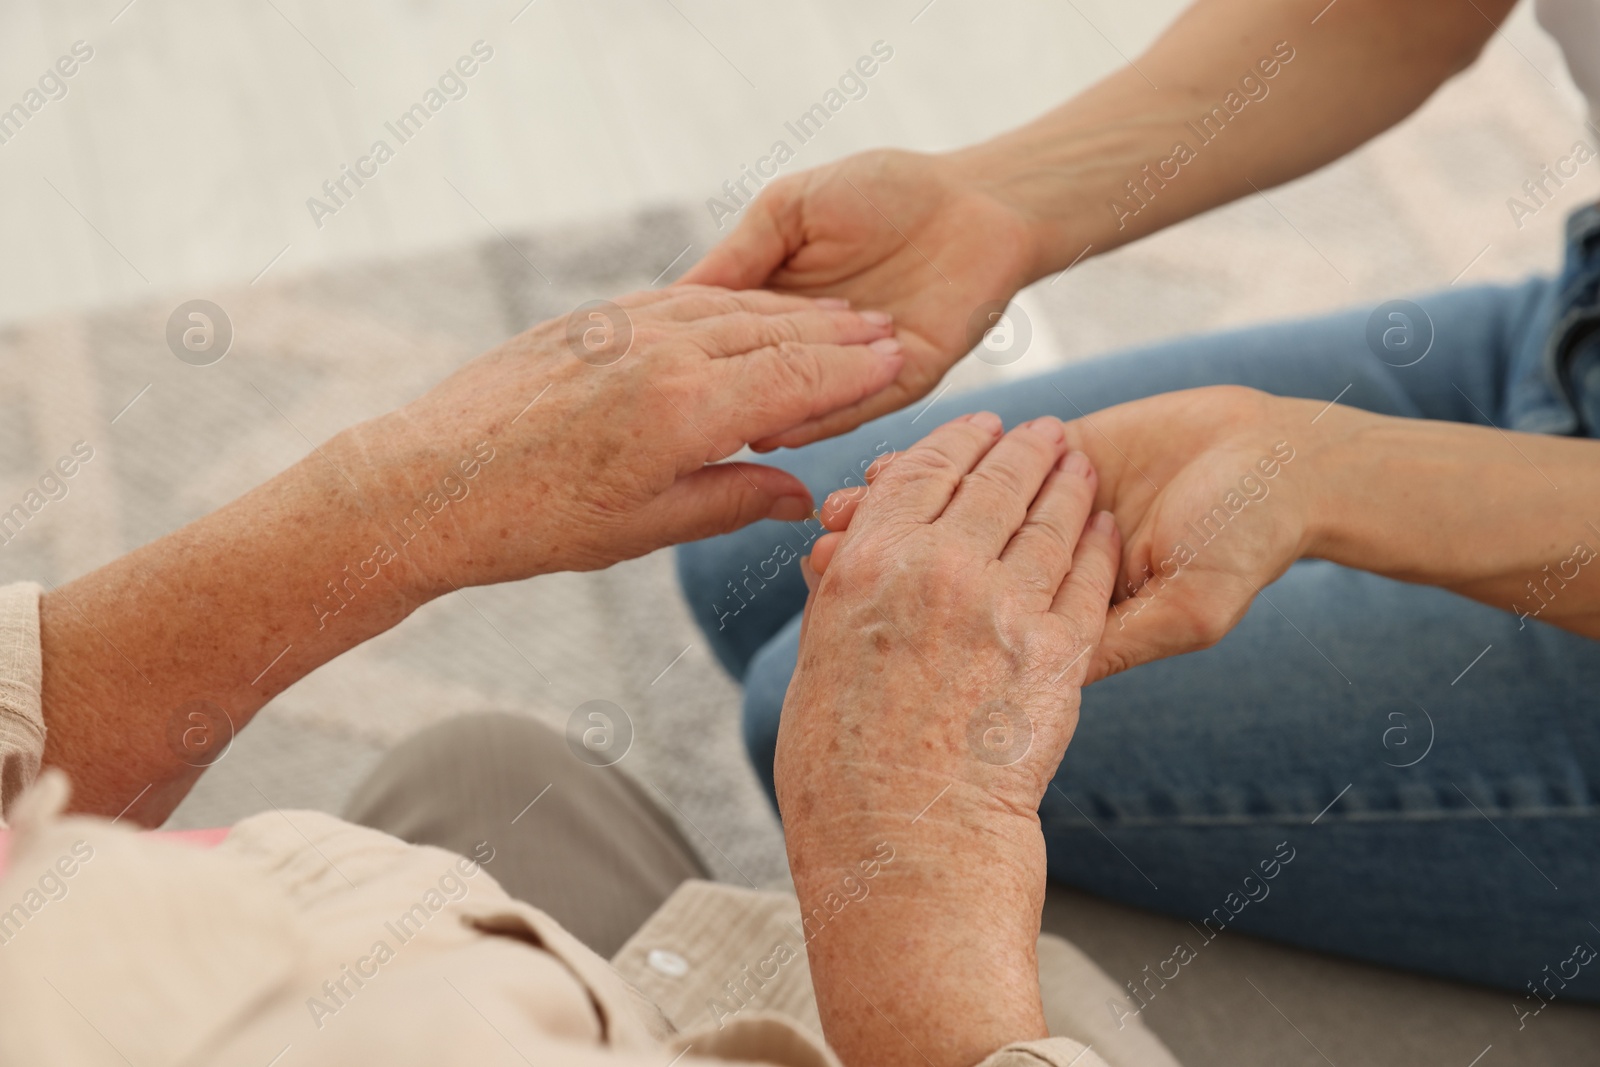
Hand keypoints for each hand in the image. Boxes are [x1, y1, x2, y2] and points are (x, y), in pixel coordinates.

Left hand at [343, 286, 904, 591]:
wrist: (428, 480)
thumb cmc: (532, 521)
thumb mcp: (642, 528)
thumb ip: (729, 501)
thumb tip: (797, 495)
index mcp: (682, 412)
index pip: (795, 381)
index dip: (854, 372)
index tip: (900, 359)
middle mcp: (661, 354)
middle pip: (775, 334)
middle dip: (839, 334)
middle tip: (890, 331)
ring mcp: (625, 327)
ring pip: (732, 309)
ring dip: (792, 312)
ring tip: (838, 317)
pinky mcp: (594, 320)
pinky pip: (683, 300)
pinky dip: (733, 303)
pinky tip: (753, 309)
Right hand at [680, 149, 1040, 448]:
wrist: (974, 199)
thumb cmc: (884, 191)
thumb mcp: (787, 210)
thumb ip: (739, 255)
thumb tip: (676, 297)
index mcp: (781, 308)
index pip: (724, 342)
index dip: (685, 357)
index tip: (634, 381)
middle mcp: (813, 349)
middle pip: (755, 382)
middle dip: (712, 401)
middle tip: (661, 427)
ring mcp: (857, 370)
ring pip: (801, 404)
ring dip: (760, 417)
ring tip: (713, 436)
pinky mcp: (903, 380)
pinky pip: (855, 406)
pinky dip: (818, 417)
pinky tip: (779, 428)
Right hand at [776, 413, 1119, 1066]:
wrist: (903, 843)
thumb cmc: (841, 768)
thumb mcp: (820, 662)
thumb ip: (842, 598)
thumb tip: (842, 559)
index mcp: (869, 564)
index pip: (920, 473)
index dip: (955, 440)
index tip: (979, 423)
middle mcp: (938, 569)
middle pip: (994, 482)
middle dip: (1023, 447)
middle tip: (1043, 429)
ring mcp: (1004, 607)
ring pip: (1048, 520)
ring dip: (1068, 483)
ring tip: (1080, 462)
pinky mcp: (1059, 652)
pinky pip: (1085, 579)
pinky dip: (1096, 545)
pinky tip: (1103, 527)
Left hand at [809, 388, 1319, 683]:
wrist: (1279, 467)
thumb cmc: (1243, 545)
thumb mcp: (1182, 608)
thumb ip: (1113, 640)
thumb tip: (1040, 678)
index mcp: (1060, 618)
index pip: (976, 633)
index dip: (917, 627)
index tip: (857, 614)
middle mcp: (1034, 573)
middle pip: (945, 576)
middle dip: (884, 566)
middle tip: (825, 555)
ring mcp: (1031, 519)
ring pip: (946, 520)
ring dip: (893, 516)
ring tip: (840, 513)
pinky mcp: (1038, 462)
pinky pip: (970, 470)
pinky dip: (926, 471)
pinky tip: (881, 472)